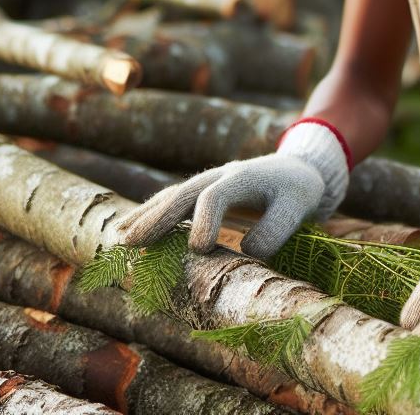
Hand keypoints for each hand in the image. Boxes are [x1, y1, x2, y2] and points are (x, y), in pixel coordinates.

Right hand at [115, 121, 349, 256]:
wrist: (299, 167)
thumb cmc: (298, 189)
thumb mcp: (298, 206)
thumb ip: (277, 229)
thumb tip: (248, 253)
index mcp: (243, 177)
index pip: (215, 197)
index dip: (204, 221)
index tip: (198, 250)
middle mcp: (221, 175)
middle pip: (184, 194)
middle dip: (158, 217)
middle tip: (131, 243)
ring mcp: (210, 180)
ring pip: (173, 195)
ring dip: (147, 215)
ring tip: (120, 236)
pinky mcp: (205, 191)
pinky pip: (174, 199)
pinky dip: (152, 212)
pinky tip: (132, 228)